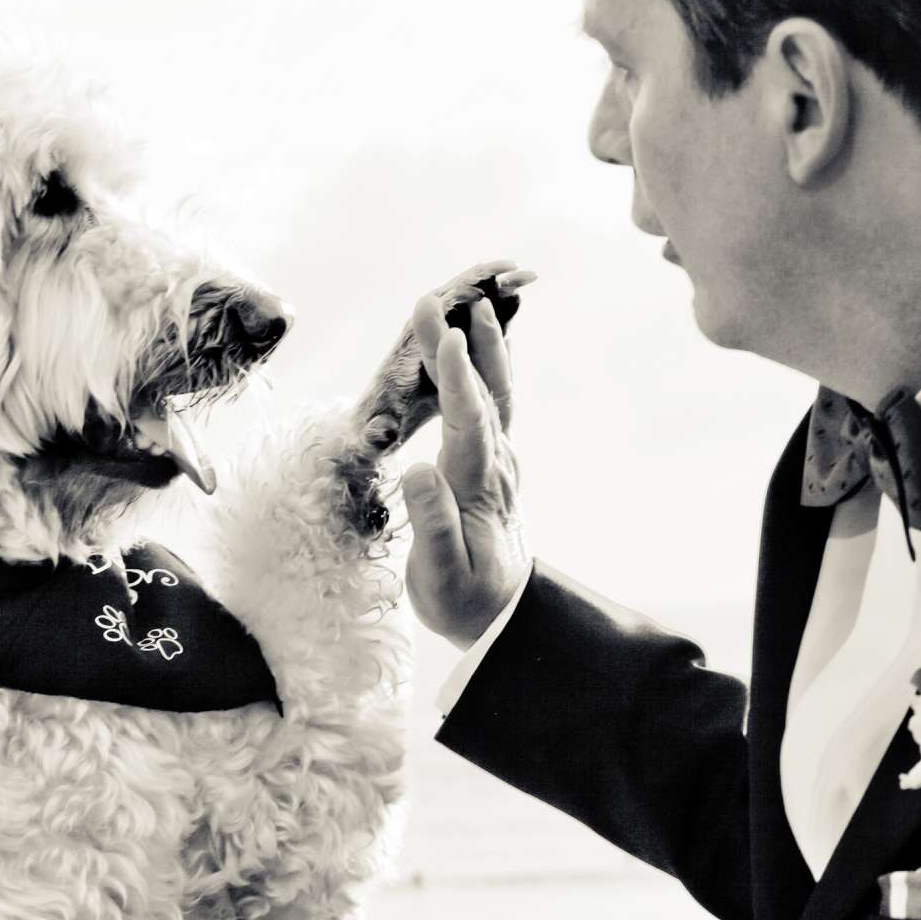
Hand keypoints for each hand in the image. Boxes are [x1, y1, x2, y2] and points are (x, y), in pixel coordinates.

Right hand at [400, 284, 529, 647]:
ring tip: (477, 310)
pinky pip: (495, 409)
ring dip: (485, 351)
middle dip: (460, 346)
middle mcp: (496, 468)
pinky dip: (489, 374)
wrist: (504, 618)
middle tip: (436, 301)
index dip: (456, 379)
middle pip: (480, 396)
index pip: (468, 423)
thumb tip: (416, 471)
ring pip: (495, 397)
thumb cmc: (463, 601)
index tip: (444, 337)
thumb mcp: (441, 577)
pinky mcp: (496, 469)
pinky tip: (483, 357)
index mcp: (477, 489)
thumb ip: (432, 525)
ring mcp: (501, 466)